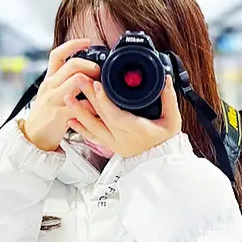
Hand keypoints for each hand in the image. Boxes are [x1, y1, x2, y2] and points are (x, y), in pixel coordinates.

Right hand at [22, 38, 100, 152]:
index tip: (87, 42)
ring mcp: (54, 100)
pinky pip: (80, 105)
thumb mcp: (50, 93)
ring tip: (100, 88)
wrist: (33, 137)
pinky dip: (92, 105)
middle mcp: (50, 86)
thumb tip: (84, 71)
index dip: (73, 44)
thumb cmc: (46, 115)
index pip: (57, 54)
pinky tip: (97, 108)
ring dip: (93, 82)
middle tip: (99, 73)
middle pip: (72, 65)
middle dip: (91, 66)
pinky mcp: (60, 115)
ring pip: (77, 81)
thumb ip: (64, 81)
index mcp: (49, 79)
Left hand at [66, 76, 182, 158]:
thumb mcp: (173, 120)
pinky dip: (80, 128)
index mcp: (136, 130)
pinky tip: (71, 119)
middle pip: (101, 116)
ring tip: (68, 97)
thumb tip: (166, 79)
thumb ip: (169, 99)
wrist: (161, 162)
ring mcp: (114, 142)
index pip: (116, 115)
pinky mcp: (110, 145)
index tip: (97, 84)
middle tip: (79, 80)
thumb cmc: (166, 141)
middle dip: (89, 97)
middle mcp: (121, 138)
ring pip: (93, 127)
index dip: (105, 100)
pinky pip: (92, 137)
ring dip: (79, 111)